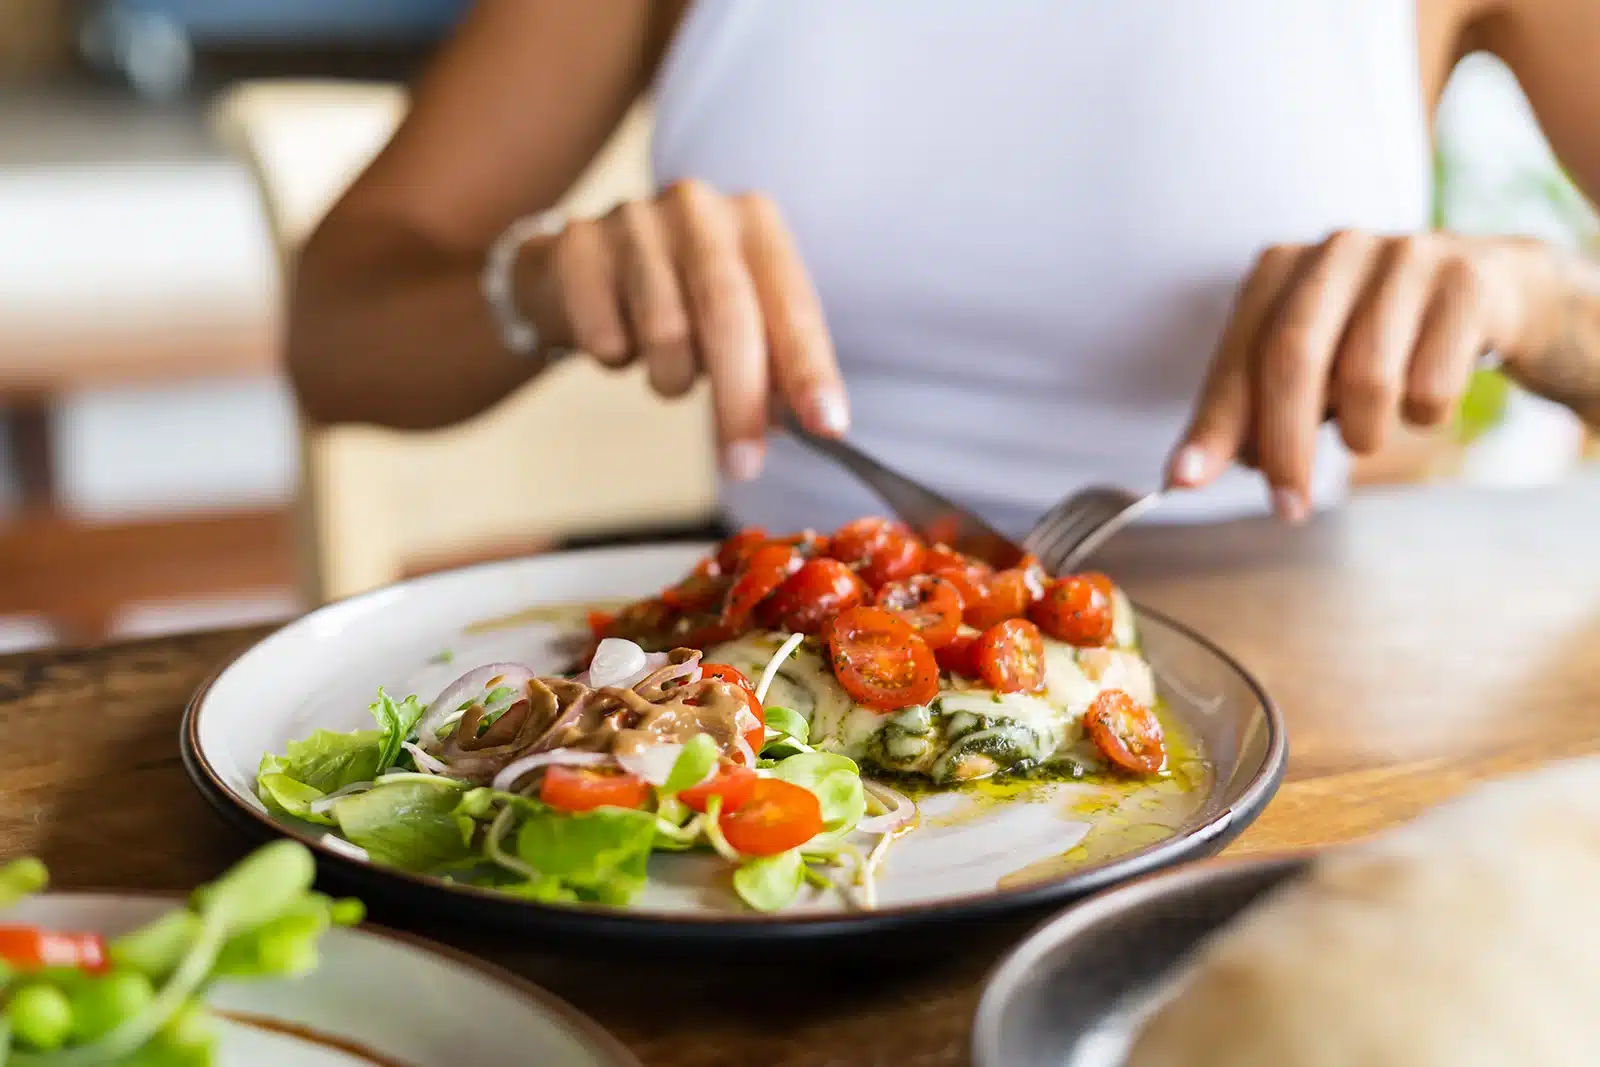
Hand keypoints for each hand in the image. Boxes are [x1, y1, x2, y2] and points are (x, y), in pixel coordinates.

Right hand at [520, 179, 845, 480]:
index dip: (810, 370)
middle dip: (740, 400)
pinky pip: (604, 336)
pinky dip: (616, 358)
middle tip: (743, 463)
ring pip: (665, 331)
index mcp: (756, 224)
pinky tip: (619, 342)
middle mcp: (699, 210)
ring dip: (670, 378)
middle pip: (729, 315)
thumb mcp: (739, 318)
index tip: (826, 426)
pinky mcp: (578, 245)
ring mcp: (634, 221)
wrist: (575, 267)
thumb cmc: (679, 298)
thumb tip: (815, 424)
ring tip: (666, 372)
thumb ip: (777, 363)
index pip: (793, 305)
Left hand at [1167, 230, 1545, 520]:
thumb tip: (1190, 472)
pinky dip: (1423, 415)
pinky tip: (1426, 399)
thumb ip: (1252, 412)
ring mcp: (1407, 256)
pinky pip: (1431, 383)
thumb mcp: (1312, 368)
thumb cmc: (1380, 341)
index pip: (1238, 356)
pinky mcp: (1468, 282)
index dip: (1214, 422)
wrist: (1495, 294)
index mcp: (1282, 269)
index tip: (1186, 479)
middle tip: (1287, 506)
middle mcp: (1338, 250)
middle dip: (1284, 444)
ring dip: (1361, 433)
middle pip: (1293, 357)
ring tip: (1365, 434)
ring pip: (1366, 376)